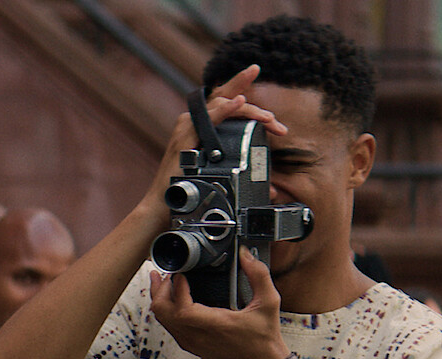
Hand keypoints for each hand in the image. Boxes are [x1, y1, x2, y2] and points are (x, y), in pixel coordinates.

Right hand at [140, 65, 286, 215]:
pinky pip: (207, 119)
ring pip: (220, 105)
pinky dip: (224, 109)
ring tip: (267, 118)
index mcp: (202, 126)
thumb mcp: (224, 180)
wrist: (166, 206)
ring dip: (247, 109)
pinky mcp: (184, 138)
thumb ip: (248, 181)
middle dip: (252, 102)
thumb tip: (274, 191)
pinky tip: (239, 102)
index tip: (255, 69)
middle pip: (224, 97)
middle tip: (274, 119)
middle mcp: (192, 121)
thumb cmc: (191, 192)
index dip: (239, 82)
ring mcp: (187, 127)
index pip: (223, 98)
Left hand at [149, 248, 289, 358]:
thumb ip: (259, 275)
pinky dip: (166, 310)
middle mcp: (197, 336)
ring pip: (162, 319)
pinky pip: (169, 326)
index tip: (182, 273)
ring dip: (160, 299)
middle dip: (160, 289)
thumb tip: (246, 255)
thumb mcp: (269, 303)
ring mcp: (191, 342)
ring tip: (165, 282)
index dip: (176, 287)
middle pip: (162, 312)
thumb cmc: (264, 340)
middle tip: (168, 273)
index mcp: (214, 325)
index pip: (181, 307)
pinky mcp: (191, 346)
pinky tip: (174, 300)